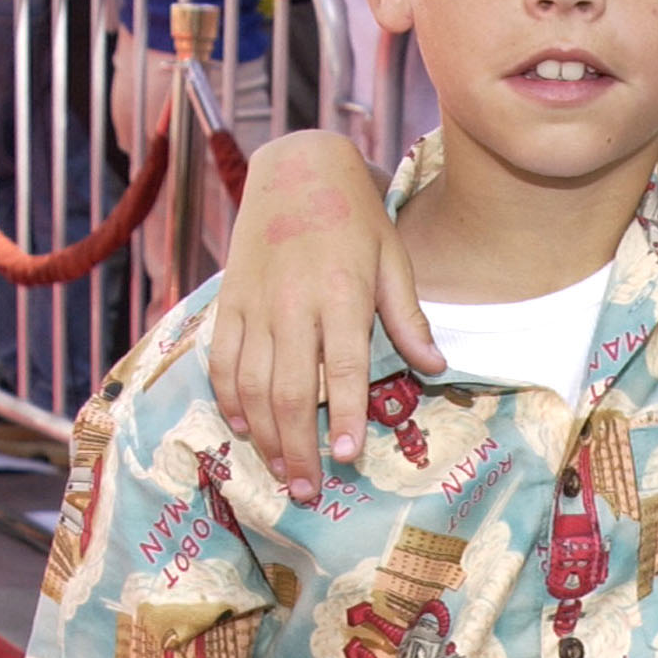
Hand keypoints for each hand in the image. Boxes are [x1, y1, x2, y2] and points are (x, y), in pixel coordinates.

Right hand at [207, 128, 439, 495]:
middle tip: (309, 491)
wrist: (297, 166)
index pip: (342, 369)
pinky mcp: (229, 300)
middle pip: (290, 390)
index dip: (343, 416)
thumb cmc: (355, 217)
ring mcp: (255, 302)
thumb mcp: (393, 259)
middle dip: (299, 447)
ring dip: (265, 435)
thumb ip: (408, 318)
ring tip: (282, 473)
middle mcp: (293, 302)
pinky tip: (243, 428)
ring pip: (252, 383)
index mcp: (342, 294)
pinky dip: (229, 398)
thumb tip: (436, 368)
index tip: (347, 457)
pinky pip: (222, 359)